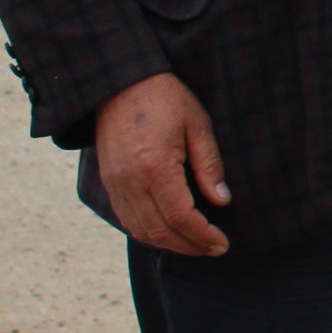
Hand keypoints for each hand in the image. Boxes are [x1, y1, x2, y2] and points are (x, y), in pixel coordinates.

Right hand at [96, 71, 230, 257]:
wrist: (119, 83)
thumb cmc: (165, 99)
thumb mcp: (198, 125)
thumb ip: (209, 165)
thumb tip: (221, 201)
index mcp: (155, 167)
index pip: (181, 217)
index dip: (203, 236)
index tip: (222, 244)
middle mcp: (130, 182)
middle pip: (160, 231)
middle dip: (189, 246)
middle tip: (214, 249)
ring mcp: (115, 184)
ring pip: (140, 230)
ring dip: (169, 244)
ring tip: (195, 245)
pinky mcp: (109, 182)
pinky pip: (126, 219)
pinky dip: (148, 233)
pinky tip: (169, 232)